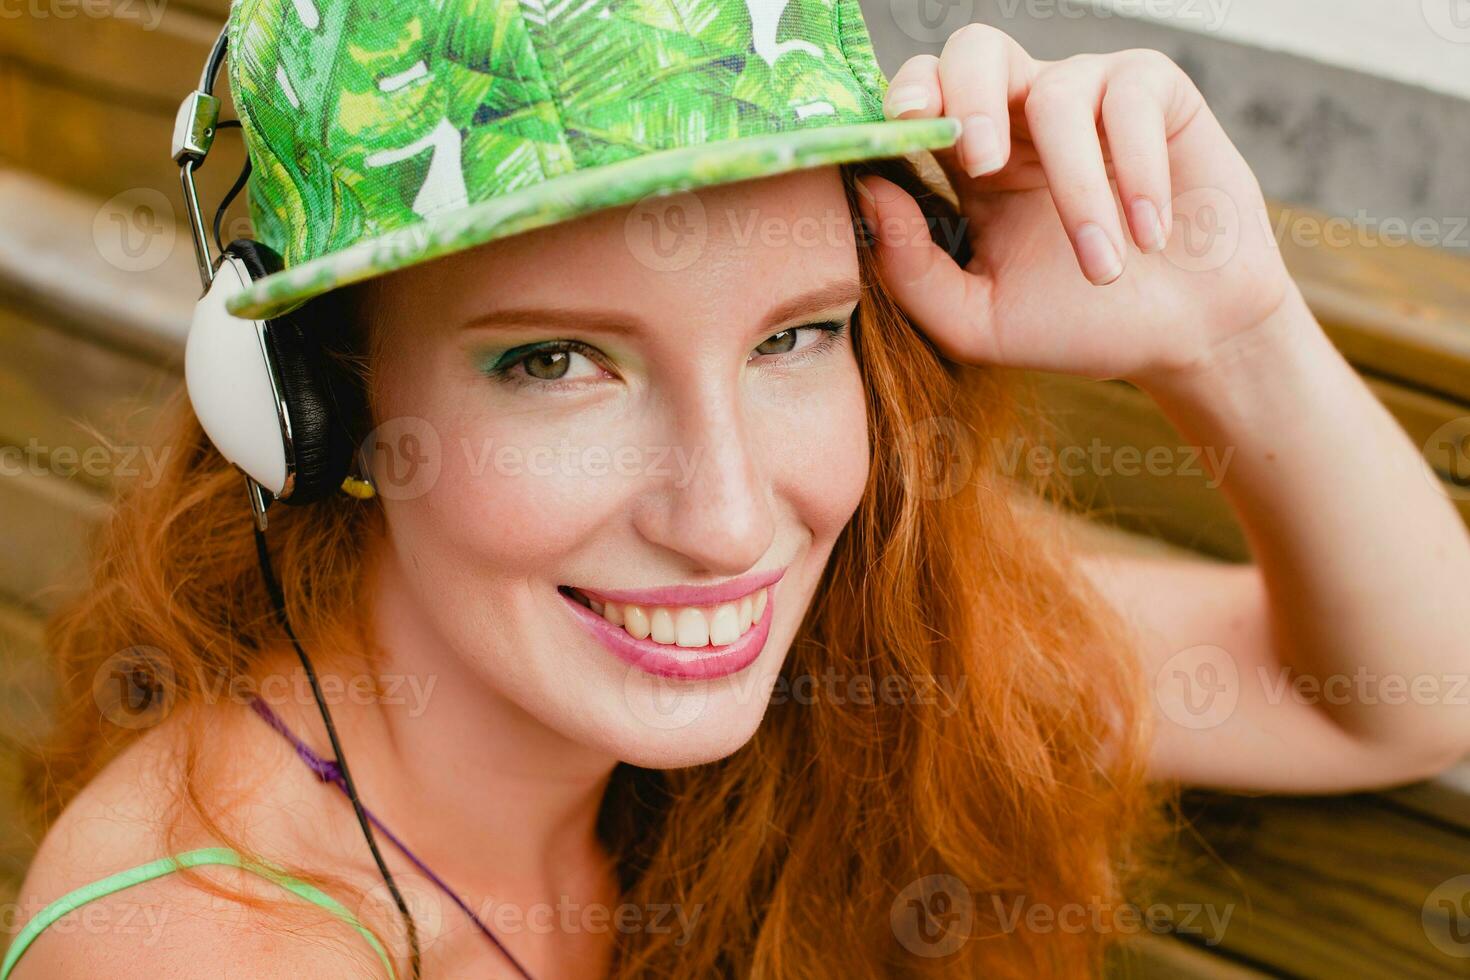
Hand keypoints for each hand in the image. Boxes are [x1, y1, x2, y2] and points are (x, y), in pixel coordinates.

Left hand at [853, 25, 1294, 385]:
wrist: (1187, 338)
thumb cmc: (1080, 326)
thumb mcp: (978, 320)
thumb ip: (911, 269)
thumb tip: (867, 192)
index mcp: (972, 161)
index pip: (922, 98)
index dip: (905, 99)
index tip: (901, 131)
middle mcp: (1023, 115)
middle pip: (976, 48)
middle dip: (969, 95)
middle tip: (979, 163)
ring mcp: (1091, 96)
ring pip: (1057, 95)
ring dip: (1078, 189)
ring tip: (1103, 266)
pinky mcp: (1156, 93)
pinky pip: (1130, 98)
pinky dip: (1138, 171)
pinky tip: (1151, 232)